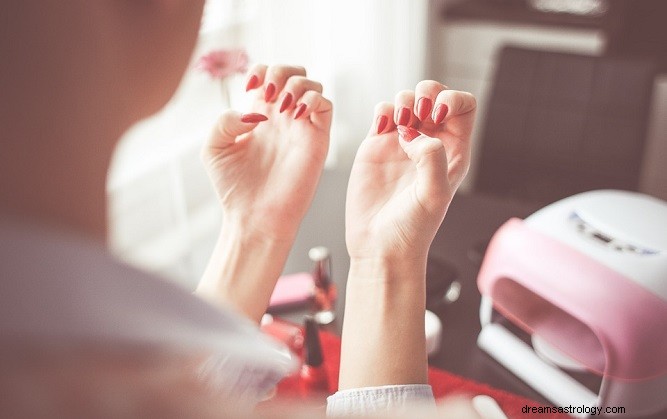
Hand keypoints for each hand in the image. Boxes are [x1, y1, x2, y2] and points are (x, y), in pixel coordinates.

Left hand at [202, 65, 331, 241]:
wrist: (255, 218)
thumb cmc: (234, 189)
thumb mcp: (214, 148)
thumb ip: (225, 121)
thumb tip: (256, 110)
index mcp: (259, 116)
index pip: (267, 75)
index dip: (261, 70)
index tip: (251, 87)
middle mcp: (282, 119)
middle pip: (293, 73)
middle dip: (282, 71)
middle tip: (269, 92)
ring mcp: (301, 128)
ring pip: (312, 85)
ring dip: (297, 84)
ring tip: (282, 106)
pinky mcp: (317, 140)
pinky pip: (326, 105)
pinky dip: (313, 99)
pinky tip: (296, 114)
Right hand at [346, 81, 475, 262]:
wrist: (379, 245)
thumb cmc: (412, 229)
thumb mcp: (434, 195)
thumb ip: (432, 158)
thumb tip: (413, 135)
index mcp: (453, 153)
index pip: (464, 107)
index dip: (453, 100)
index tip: (438, 114)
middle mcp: (429, 144)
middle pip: (435, 95)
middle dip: (426, 93)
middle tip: (417, 113)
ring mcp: (401, 143)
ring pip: (407, 100)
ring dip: (403, 101)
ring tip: (398, 126)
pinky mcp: (376, 146)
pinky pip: (382, 112)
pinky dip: (382, 110)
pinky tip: (382, 128)